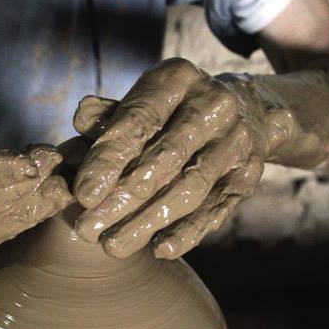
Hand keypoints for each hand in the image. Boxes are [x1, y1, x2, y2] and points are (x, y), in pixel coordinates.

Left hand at [72, 58, 322, 258]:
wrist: (247, 111)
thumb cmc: (173, 111)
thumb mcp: (143, 101)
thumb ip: (110, 116)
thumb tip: (81, 120)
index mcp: (178, 78)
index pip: (138, 121)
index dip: (108, 160)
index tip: (82, 196)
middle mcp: (213, 105)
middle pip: (164, 159)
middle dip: (122, 199)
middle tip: (88, 229)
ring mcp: (235, 141)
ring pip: (190, 188)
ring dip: (148, 222)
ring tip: (113, 247)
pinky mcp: (247, 174)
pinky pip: (217, 209)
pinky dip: (188, 232)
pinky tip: (160, 250)